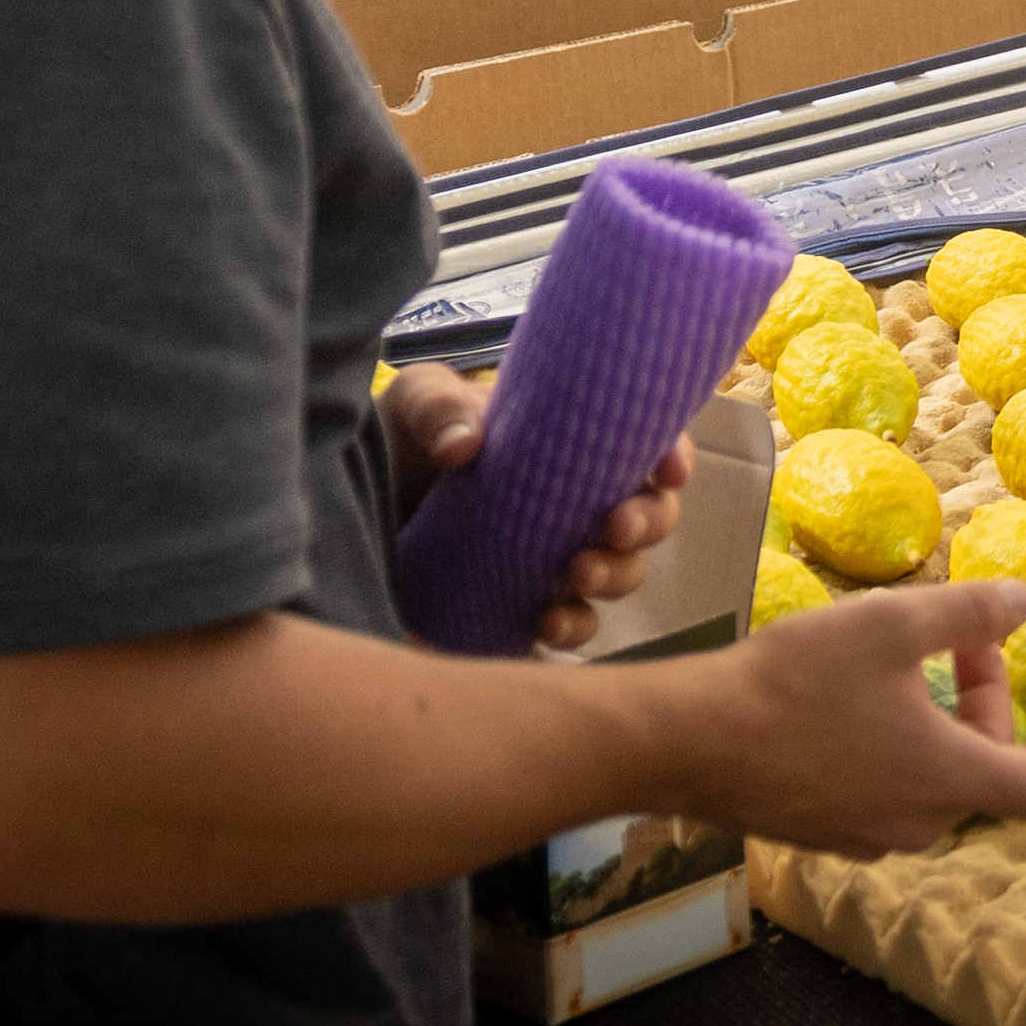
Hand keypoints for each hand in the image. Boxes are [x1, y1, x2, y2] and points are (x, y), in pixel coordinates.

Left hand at [378, 369, 695, 653]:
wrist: (353, 502)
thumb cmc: (398, 437)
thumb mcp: (415, 400)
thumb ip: (439, 409)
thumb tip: (466, 447)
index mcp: (568, 439)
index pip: (643, 444)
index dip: (672, 456)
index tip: (668, 471)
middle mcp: (575, 500)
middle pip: (650, 513)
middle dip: (648, 522)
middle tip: (614, 525)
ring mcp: (554, 554)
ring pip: (622, 571)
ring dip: (615, 575)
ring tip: (577, 574)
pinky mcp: (523, 601)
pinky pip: (573, 621)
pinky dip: (573, 625)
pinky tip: (547, 622)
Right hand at [700, 581, 1025, 855]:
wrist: (689, 739)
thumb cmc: (796, 680)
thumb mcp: (893, 624)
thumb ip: (971, 613)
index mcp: (946, 780)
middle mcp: (913, 823)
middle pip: (981, 769)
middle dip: (985, 701)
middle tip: (961, 640)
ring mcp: (862, 835)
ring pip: (930, 782)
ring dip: (939, 723)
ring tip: (905, 662)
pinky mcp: (820, 834)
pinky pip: (883, 794)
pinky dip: (896, 749)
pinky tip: (855, 700)